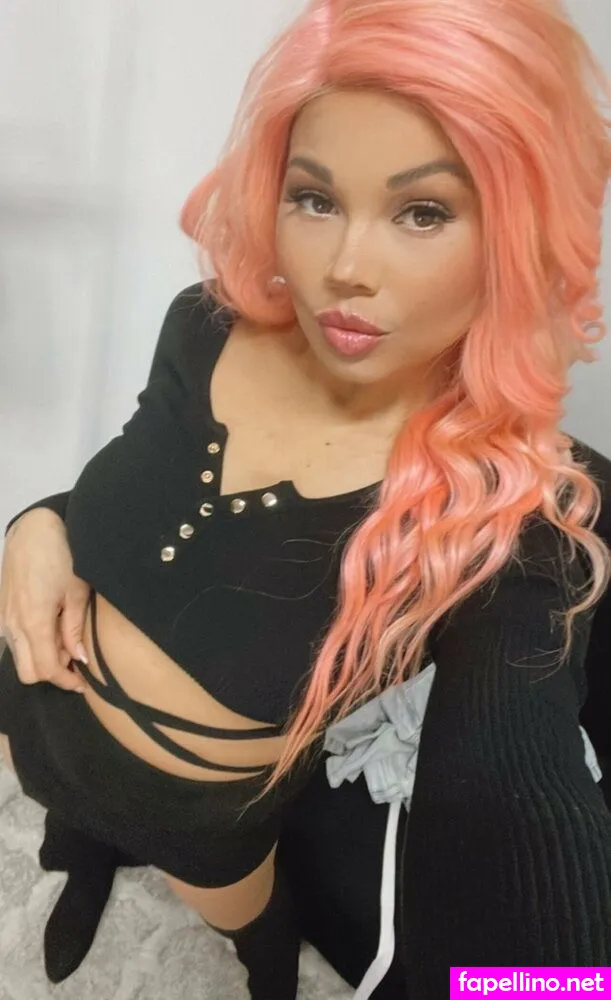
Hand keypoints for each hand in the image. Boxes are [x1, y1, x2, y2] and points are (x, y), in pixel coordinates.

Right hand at [0, 509, 90, 691]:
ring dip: (40, 657)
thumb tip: (79, 658)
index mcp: (33, 622)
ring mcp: (3, 617)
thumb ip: (75, 629)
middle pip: (28, 672)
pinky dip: (31, 643)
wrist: (35, 529)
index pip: (46, 670)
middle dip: (52, 672)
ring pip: (19, 657)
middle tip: (74, 657)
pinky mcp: (1, 609)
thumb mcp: (77, 592)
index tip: (83, 682)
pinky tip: (49, 625)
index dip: (66, 681)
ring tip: (63, 637)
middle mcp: (12, 624)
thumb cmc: (61, 555)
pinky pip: (14, 640)